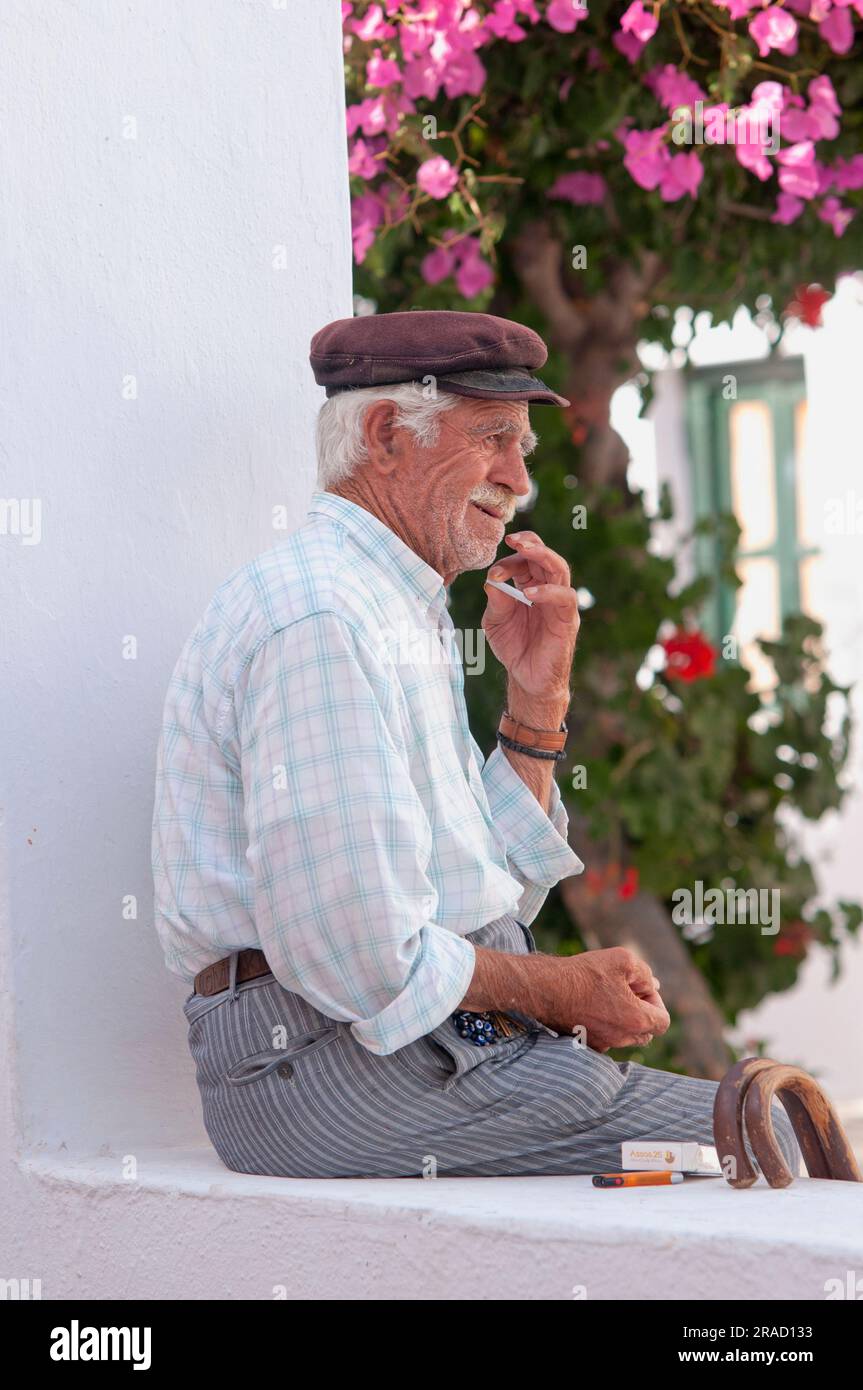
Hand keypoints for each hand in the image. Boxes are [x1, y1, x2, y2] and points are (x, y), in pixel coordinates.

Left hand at [482, 531, 578, 705]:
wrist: (526, 678)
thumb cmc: (513, 646)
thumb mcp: (495, 622)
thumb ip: (495, 601)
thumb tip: (492, 581)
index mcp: (529, 585)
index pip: (524, 560)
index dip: (509, 560)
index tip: (492, 574)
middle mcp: (547, 589)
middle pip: (545, 556)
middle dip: (531, 543)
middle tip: (513, 539)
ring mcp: (559, 603)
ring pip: (560, 568)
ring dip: (543, 555)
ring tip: (525, 551)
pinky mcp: (567, 620)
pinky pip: (565, 597)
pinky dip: (548, 591)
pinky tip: (529, 594)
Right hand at [545, 947, 670, 1051]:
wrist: (547, 988)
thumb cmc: (586, 973)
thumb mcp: (624, 960)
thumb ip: (645, 974)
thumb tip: (652, 986)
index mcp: (637, 1020)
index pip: (662, 1021)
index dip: (656, 1002)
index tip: (640, 987)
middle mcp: (622, 1038)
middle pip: (646, 1032)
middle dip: (642, 1011)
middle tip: (625, 991)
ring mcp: (603, 1043)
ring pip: (625, 1036)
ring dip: (624, 1019)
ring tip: (607, 996)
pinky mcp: (586, 1043)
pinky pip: (606, 1037)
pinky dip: (606, 1025)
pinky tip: (592, 1005)